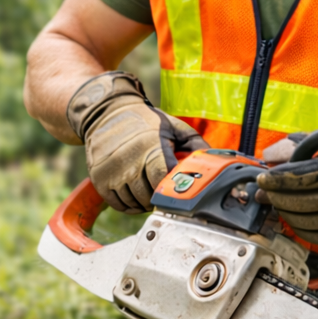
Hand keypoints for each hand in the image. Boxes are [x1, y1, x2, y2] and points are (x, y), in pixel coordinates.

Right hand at [66, 71, 208, 211]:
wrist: (106, 113)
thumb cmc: (146, 122)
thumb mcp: (174, 127)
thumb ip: (197, 147)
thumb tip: (217, 167)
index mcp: (150, 148)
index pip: (166, 182)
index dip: (176, 190)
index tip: (182, 190)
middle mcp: (128, 162)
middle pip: (151, 196)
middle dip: (162, 197)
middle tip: (167, 190)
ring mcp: (112, 173)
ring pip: (136, 204)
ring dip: (146, 202)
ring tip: (151, 189)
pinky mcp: (100, 180)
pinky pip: (120, 205)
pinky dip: (131, 205)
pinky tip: (136, 193)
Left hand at [256, 144, 317, 246]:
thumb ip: (297, 146)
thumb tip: (268, 156)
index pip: (307, 176)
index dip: (280, 179)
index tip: (262, 179)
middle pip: (304, 200)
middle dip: (277, 196)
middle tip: (265, 192)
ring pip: (306, 220)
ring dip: (284, 211)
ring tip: (277, 202)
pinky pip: (314, 235)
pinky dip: (296, 226)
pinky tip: (292, 215)